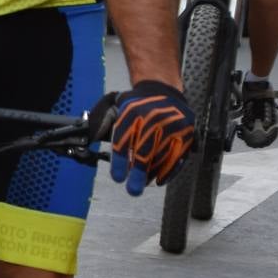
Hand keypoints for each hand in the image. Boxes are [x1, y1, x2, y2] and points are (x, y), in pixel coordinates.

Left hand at [91, 80, 194, 195]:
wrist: (162, 88)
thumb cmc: (136, 103)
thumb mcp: (116, 106)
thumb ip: (103, 122)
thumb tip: (90, 139)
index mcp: (133, 112)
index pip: (124, 142)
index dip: (120, 163)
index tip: (118, 178)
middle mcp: (154, 118)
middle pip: (145, 152)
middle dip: (138, 175)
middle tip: (133, 190)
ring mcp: (173, 125)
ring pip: (163, 157)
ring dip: (153, 174)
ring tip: (144, 184)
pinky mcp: (187, 131)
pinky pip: (179, 155)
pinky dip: (170, 171)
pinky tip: (161, 180)